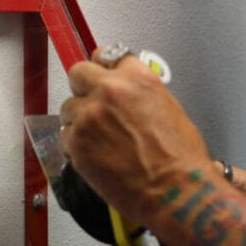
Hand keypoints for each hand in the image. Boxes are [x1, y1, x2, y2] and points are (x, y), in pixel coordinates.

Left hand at [59, 49, 211, 223]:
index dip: (103, 69)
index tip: (102, 76)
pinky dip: (76, 146)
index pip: (106, 55)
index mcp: (138, 78)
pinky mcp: (77, 143)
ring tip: (98, 139)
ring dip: (78, 120)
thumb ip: (141, 94)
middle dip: (84, 87)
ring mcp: (89, 116)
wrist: (174, 190)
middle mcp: (110, 90)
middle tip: (93, 104)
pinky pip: (65, 136)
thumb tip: (128, 96)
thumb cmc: (180, 157)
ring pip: (68, 108)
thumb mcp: (169, 108)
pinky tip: (96, 156)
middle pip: (78, 72)